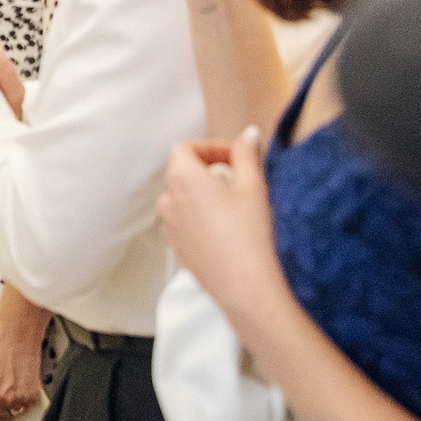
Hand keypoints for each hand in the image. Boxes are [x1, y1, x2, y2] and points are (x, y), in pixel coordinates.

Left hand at [0, 294, 50, 420]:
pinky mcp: (31, 397)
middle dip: (6, 407)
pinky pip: (32, 403)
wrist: (14, 336)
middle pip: (4, 417)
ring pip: (19, 409)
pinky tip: (26, 379)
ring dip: (19, 399)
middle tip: (9, 390)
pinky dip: (31, 394)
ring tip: (17, 380)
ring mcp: (15, 400)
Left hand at [157, 129, 286, 328]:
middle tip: (239, 179)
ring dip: (203, 195)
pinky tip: (227, 231)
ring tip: (234, 206)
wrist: (245, 286)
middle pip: (182, 172)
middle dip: (209, 170)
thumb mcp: (253, 186)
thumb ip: (247, 154)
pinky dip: (199, 218)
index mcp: (181, 177)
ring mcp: (168, 227)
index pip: (185, 147)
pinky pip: (183, 224)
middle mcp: (167, 200)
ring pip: (181, 199)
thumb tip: (249, 134)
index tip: (236, 156)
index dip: (211, 146)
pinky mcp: (177, 250)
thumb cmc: (249, 233)